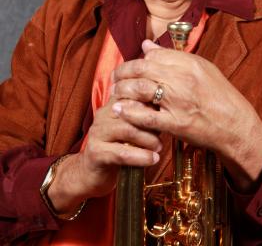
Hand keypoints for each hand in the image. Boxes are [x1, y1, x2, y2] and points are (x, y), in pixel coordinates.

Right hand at [48, 96, 160, 212]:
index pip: (132, 94)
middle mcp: (103, 116)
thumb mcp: (128, 129)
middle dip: (151, 121)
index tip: (166, 111)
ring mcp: (98, 133)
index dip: (151, 102)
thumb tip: (166, 109)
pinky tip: (152, 159)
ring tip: (159, 147)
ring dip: (148, 139)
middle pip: (131, 111)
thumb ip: (141, 117)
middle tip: (166, 130)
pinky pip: (122, 153)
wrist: (89, 173)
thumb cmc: (115, 148)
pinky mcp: (97, 153)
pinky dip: (141, 156)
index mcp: (112, 106)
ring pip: (128, 130)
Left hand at [111, 40, 261, 191]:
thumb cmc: (220, 95)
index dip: (140, 58)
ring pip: (140, 89)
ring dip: (122, 90)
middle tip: (116, 77)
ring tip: (115, 92)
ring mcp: (178, 102)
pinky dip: (129, 112)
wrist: (236, 125)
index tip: (133, 65)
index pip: (154, 54)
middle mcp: (182, 79)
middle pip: (142, 68)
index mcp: (190, 63)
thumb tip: (146, 45)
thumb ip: (173, 56)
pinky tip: (119, 110)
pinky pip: (145, 117)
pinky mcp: (176, 124)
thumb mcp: (202, 68)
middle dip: (123, 72)